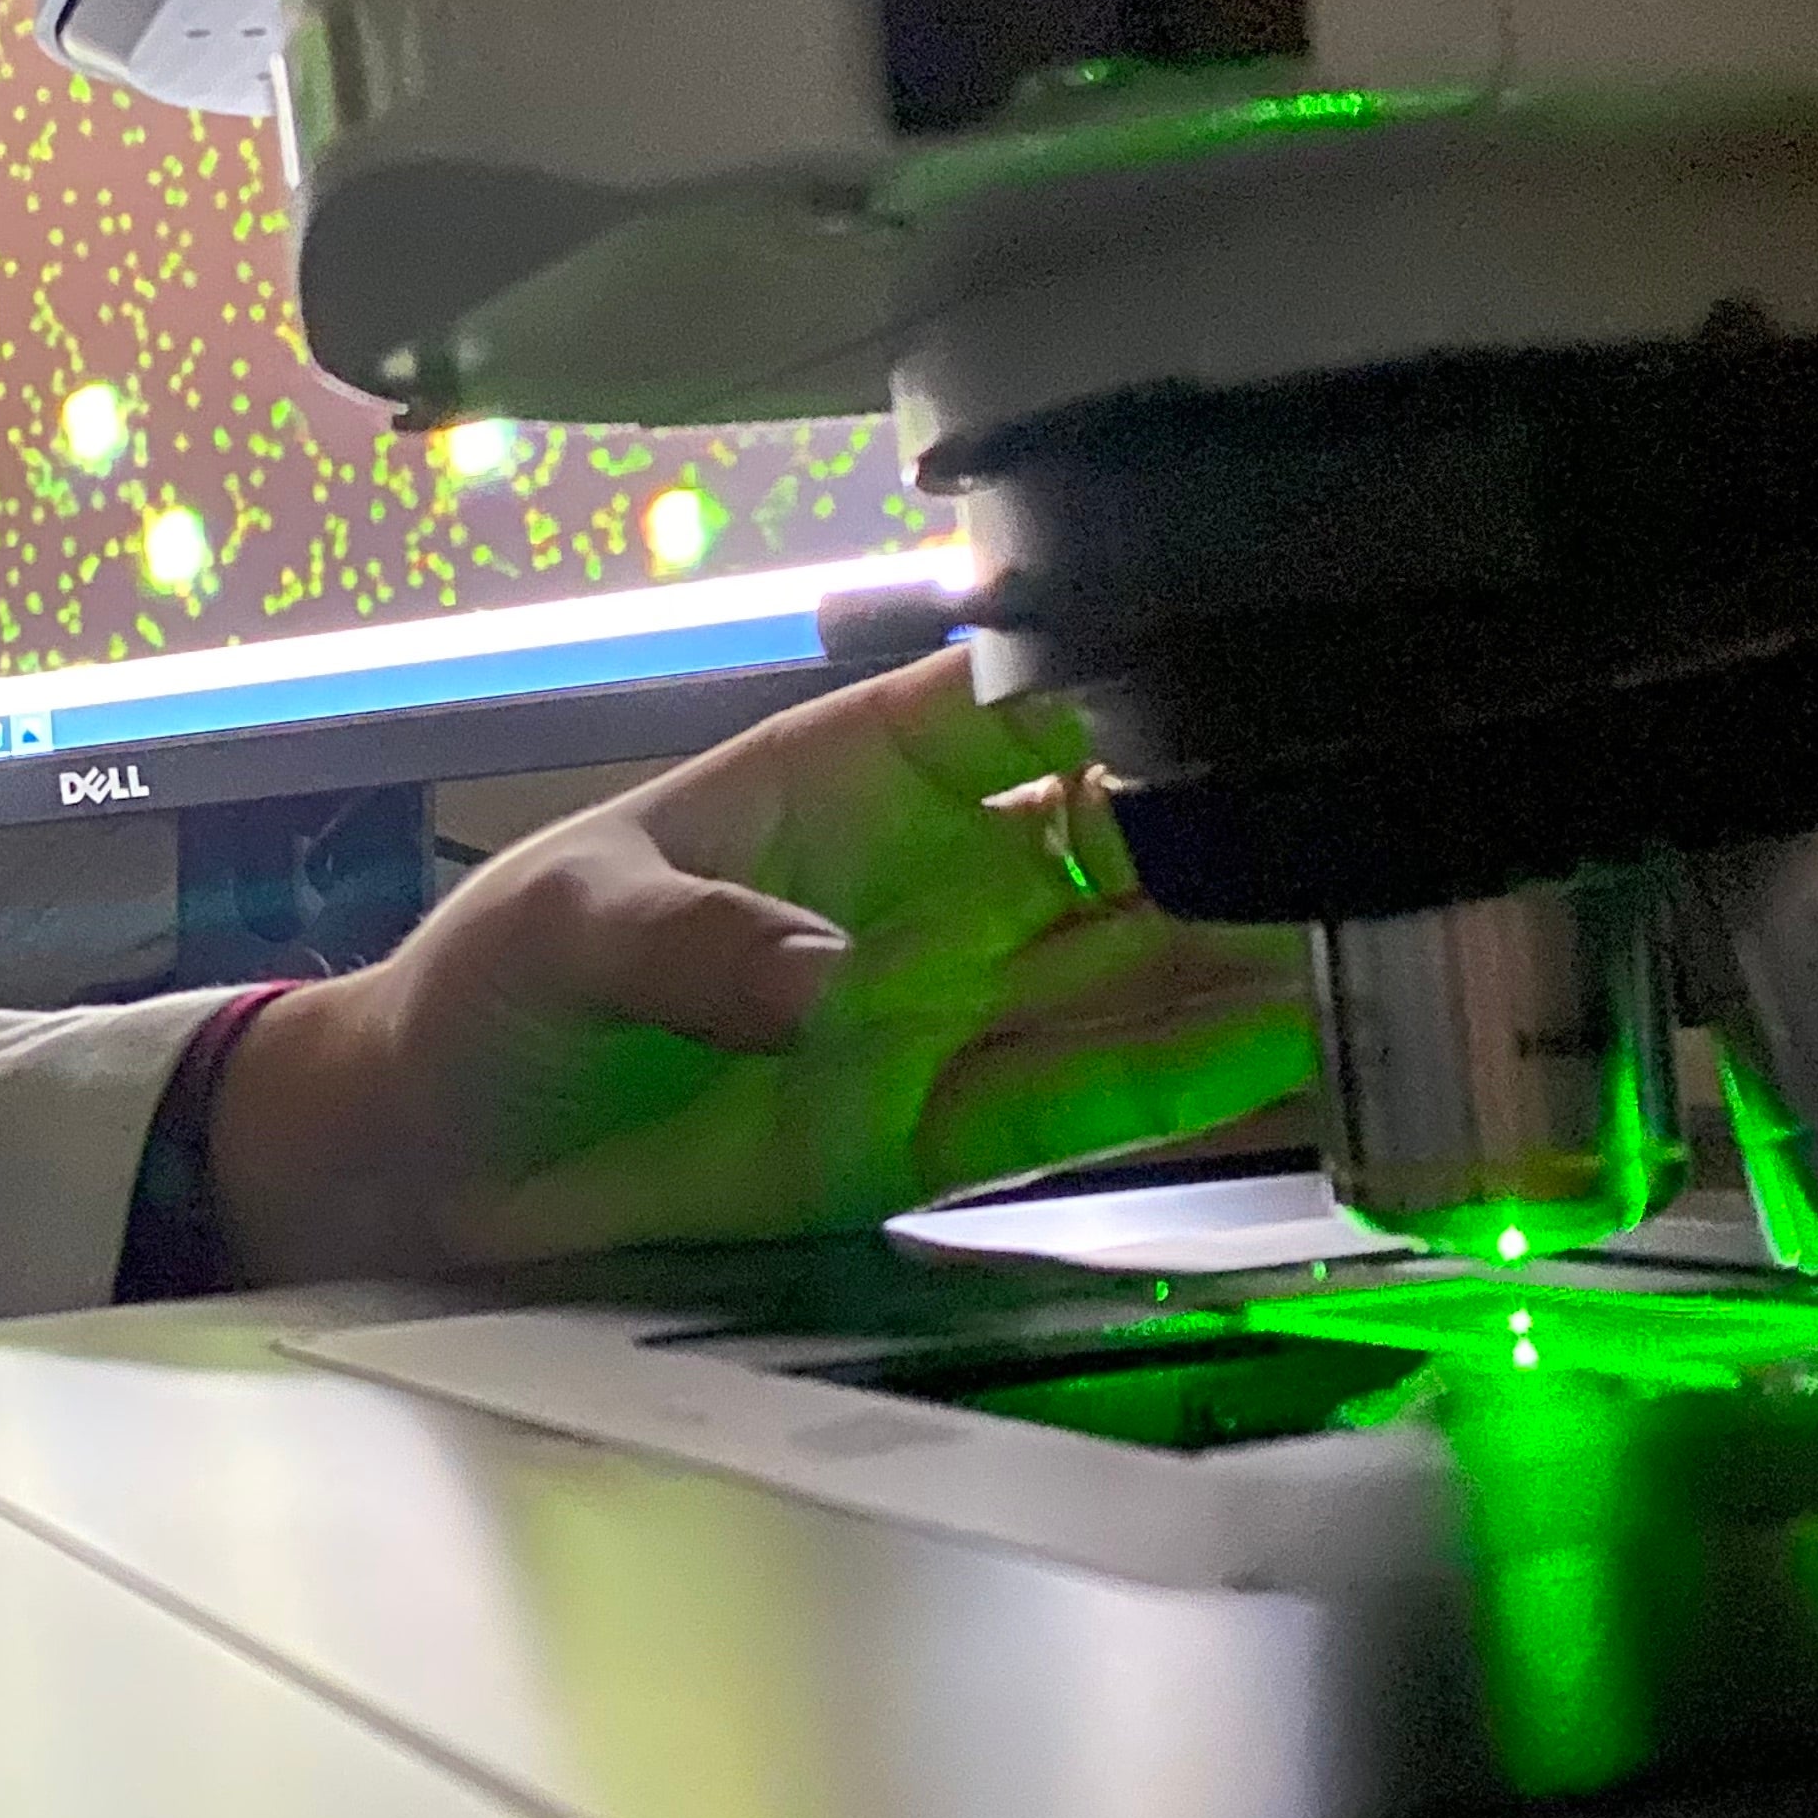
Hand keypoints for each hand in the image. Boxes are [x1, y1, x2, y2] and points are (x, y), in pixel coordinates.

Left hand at [208, 650, 1314, 1276]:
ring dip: (1248, 947)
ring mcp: (948, 1007)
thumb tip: (828, 982)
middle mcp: (929, 883)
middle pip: (1120, 828)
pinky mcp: (939, 1133)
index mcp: (845, 778)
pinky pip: (1084, 1101)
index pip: (1018, 695)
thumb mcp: (566, 933)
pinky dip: (1186, 1080)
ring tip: (1383, 929)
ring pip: (1136, 963)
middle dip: (1234, 817)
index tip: (1252, 659)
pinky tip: (1293, 1051)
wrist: (434, 1159)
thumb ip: (694, 943)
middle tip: (1365, 811)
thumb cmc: (489, 994)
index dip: (1131, 671)